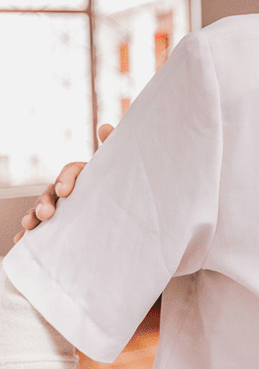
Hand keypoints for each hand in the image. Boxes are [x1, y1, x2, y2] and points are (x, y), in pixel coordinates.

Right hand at [13, 123, 113, 243]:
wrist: (125, 205)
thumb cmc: (120, 180)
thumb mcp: (119, 165)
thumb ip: (113, 146)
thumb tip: (105, 126)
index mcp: (83, 173)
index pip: (70, 172)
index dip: (65, 180)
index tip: (64, 192)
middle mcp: (68, 188)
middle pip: (50, 192)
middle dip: (44, 202)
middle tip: (46, 214)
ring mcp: (61, 206)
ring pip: (41, 208)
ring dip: (32, 216)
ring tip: (29, 227)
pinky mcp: (59, 223)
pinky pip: (41, 228)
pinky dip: (30, 233)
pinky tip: (22, 241)